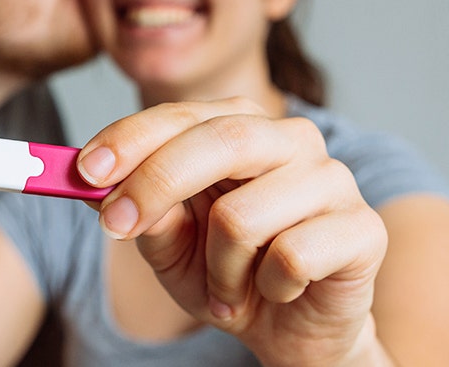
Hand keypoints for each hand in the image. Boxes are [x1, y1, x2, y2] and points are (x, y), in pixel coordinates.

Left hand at [77, 98, 390, 366]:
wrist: (296, 332)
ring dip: (218, 268)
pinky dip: (265, 288)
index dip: (131, 139)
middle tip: (116, 227)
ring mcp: (334, 180)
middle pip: (221, 140)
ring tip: (227, 288)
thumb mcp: (170, 249)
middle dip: (156, 183)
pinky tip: (275, 292)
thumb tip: (104, 188)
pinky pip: (290, 257)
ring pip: (243, 215)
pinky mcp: (364, 228)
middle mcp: (292, 141)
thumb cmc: (232, 276)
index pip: (184, 115)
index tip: (85, 172)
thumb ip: (144, 215)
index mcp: (242, 128)